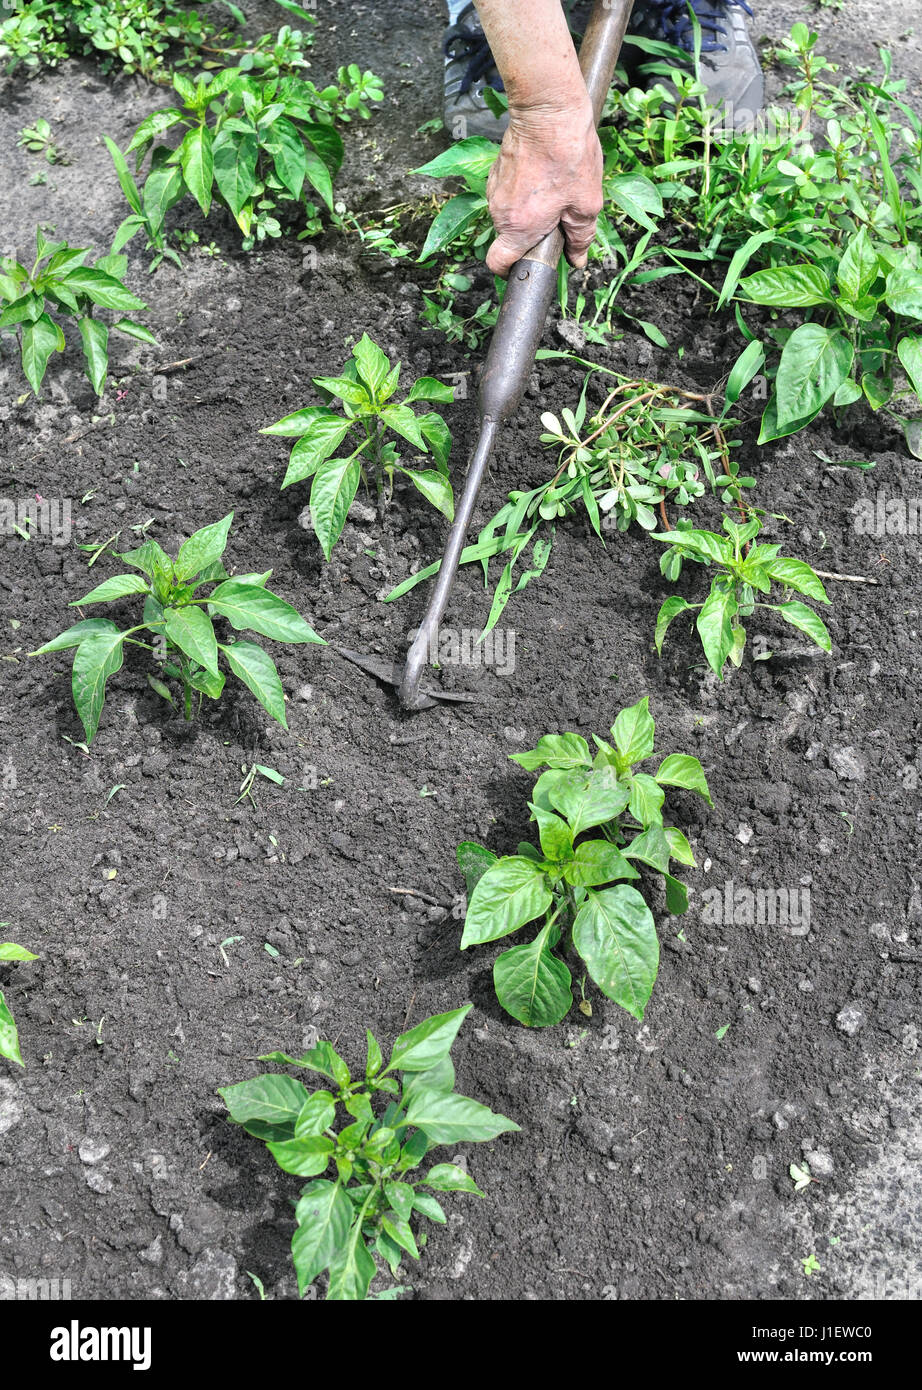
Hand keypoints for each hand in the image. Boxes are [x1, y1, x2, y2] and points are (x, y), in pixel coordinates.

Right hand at [485, 99, 602, 277]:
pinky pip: (509, 193)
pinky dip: (523, 192)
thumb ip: (581, 237)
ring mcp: (495, 189)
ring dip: (529, 211)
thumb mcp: (586, 203)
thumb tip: (577, 259)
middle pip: (509, 237)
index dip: (510, 270)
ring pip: (510, 214)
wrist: (549, 108)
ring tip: (554, 190)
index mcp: (519, 226)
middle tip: (557, 217)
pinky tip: (543, 175)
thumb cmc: (569, 154)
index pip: (498, 263)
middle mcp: (500, 211)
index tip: (525, 264)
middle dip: (531, 234)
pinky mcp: (497, 171)